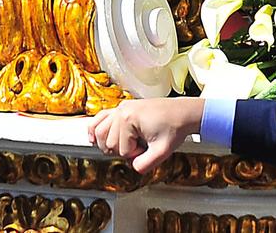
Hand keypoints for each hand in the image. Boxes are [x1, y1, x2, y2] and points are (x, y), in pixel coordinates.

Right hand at [86, 97, 204, 174]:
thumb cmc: (174, 126)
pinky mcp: (122, 108)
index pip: (122, 150)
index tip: (147, 149)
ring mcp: (120, 108)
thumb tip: (133, 169)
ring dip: (107, 143)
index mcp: (129, 119)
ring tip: (122, 146)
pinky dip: (94, 129)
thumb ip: (146, 165)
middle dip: (123, 150)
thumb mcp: (163, 151)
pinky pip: (100, 118)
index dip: (135, 155)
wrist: (182, 113)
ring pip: (99, 131)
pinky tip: (93, 138)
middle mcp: (121, 111)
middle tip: (139, 148)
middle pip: (108, 142)